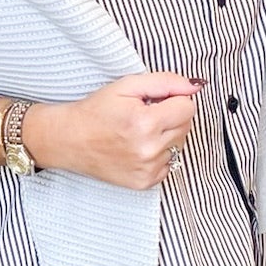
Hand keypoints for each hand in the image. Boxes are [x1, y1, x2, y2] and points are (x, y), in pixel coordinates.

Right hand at [25, 73, 202, 188]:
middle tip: (143, 115)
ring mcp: (147, 170)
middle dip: (170, 116)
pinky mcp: (145, 183)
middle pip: (186, 126)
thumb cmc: (95, 111)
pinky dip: (158, 154)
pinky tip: (137, 148)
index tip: (152, 101)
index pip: (187, 107)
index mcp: (144, 123)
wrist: (69, 140)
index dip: (172, 100)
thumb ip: (166, 82)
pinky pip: (169, 164)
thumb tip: (195, 86)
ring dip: (165, 136)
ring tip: (139, 132)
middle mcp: (148, 150)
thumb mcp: (127, 85)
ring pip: (179, 145)